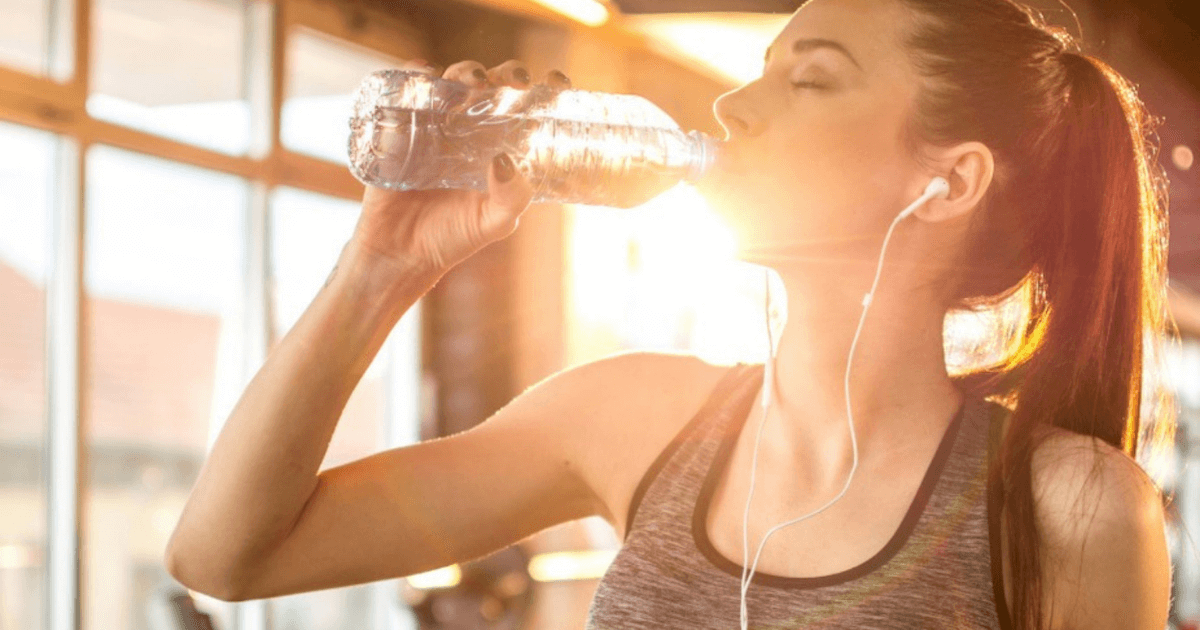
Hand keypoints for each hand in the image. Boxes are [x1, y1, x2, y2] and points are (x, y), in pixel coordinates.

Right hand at [350, 58, 572, 274]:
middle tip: (516, 82)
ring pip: (454, 81)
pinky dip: (416, 74)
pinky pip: (407, 91)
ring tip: (474, 81)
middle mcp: (470, 130)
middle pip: (494, 86)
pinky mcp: (401, 127)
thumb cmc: (452, 238)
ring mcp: (436, 126)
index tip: (558, 83)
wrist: (401, 254)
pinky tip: (425, 74)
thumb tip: (505, 160)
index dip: (545, 90)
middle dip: (508, 74)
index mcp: (500, 147)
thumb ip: (510, 198)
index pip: (527, 109)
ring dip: (466, 70)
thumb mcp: (493, 223)